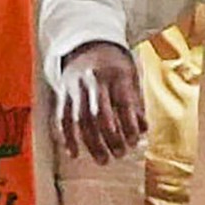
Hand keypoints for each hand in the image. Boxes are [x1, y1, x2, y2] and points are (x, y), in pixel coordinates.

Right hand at [53, 41, 145, 162]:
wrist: (86, 45)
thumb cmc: (113, 65)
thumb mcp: (130, 76)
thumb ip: (135, 102)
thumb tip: (142, 129)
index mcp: (115, 74)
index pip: (123, 103)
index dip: (128, 125)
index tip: (134, 142)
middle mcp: (93, 80)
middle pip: (100, 114)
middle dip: (110, 138)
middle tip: (119, 154)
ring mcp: (75, 88)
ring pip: (80, 119)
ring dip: (91, 143)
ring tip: (103, 160)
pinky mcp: (62, 94)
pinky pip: (62, 118)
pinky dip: (67, 138)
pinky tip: (74, 153)